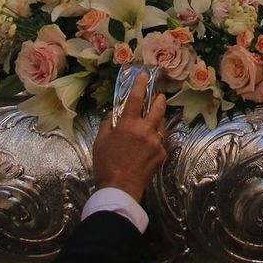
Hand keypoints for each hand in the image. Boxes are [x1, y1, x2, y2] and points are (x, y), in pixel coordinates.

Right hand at [91, 84, 167, 202]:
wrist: (120, 188)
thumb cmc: (106, 164)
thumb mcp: (100, 141)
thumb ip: (108, 124)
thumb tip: (113, 115)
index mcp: (128, 125)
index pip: (136, 98)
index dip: (140, 84)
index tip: (144, 75)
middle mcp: (145, 130)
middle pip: (158, 108)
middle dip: (159, 99)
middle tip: (158, 96)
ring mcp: (156, 142)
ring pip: (161, 124)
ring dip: (158, 118)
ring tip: (153, 118)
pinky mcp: (162, 153)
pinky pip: (160, 140)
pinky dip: (156, 137)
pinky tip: (149, 142)